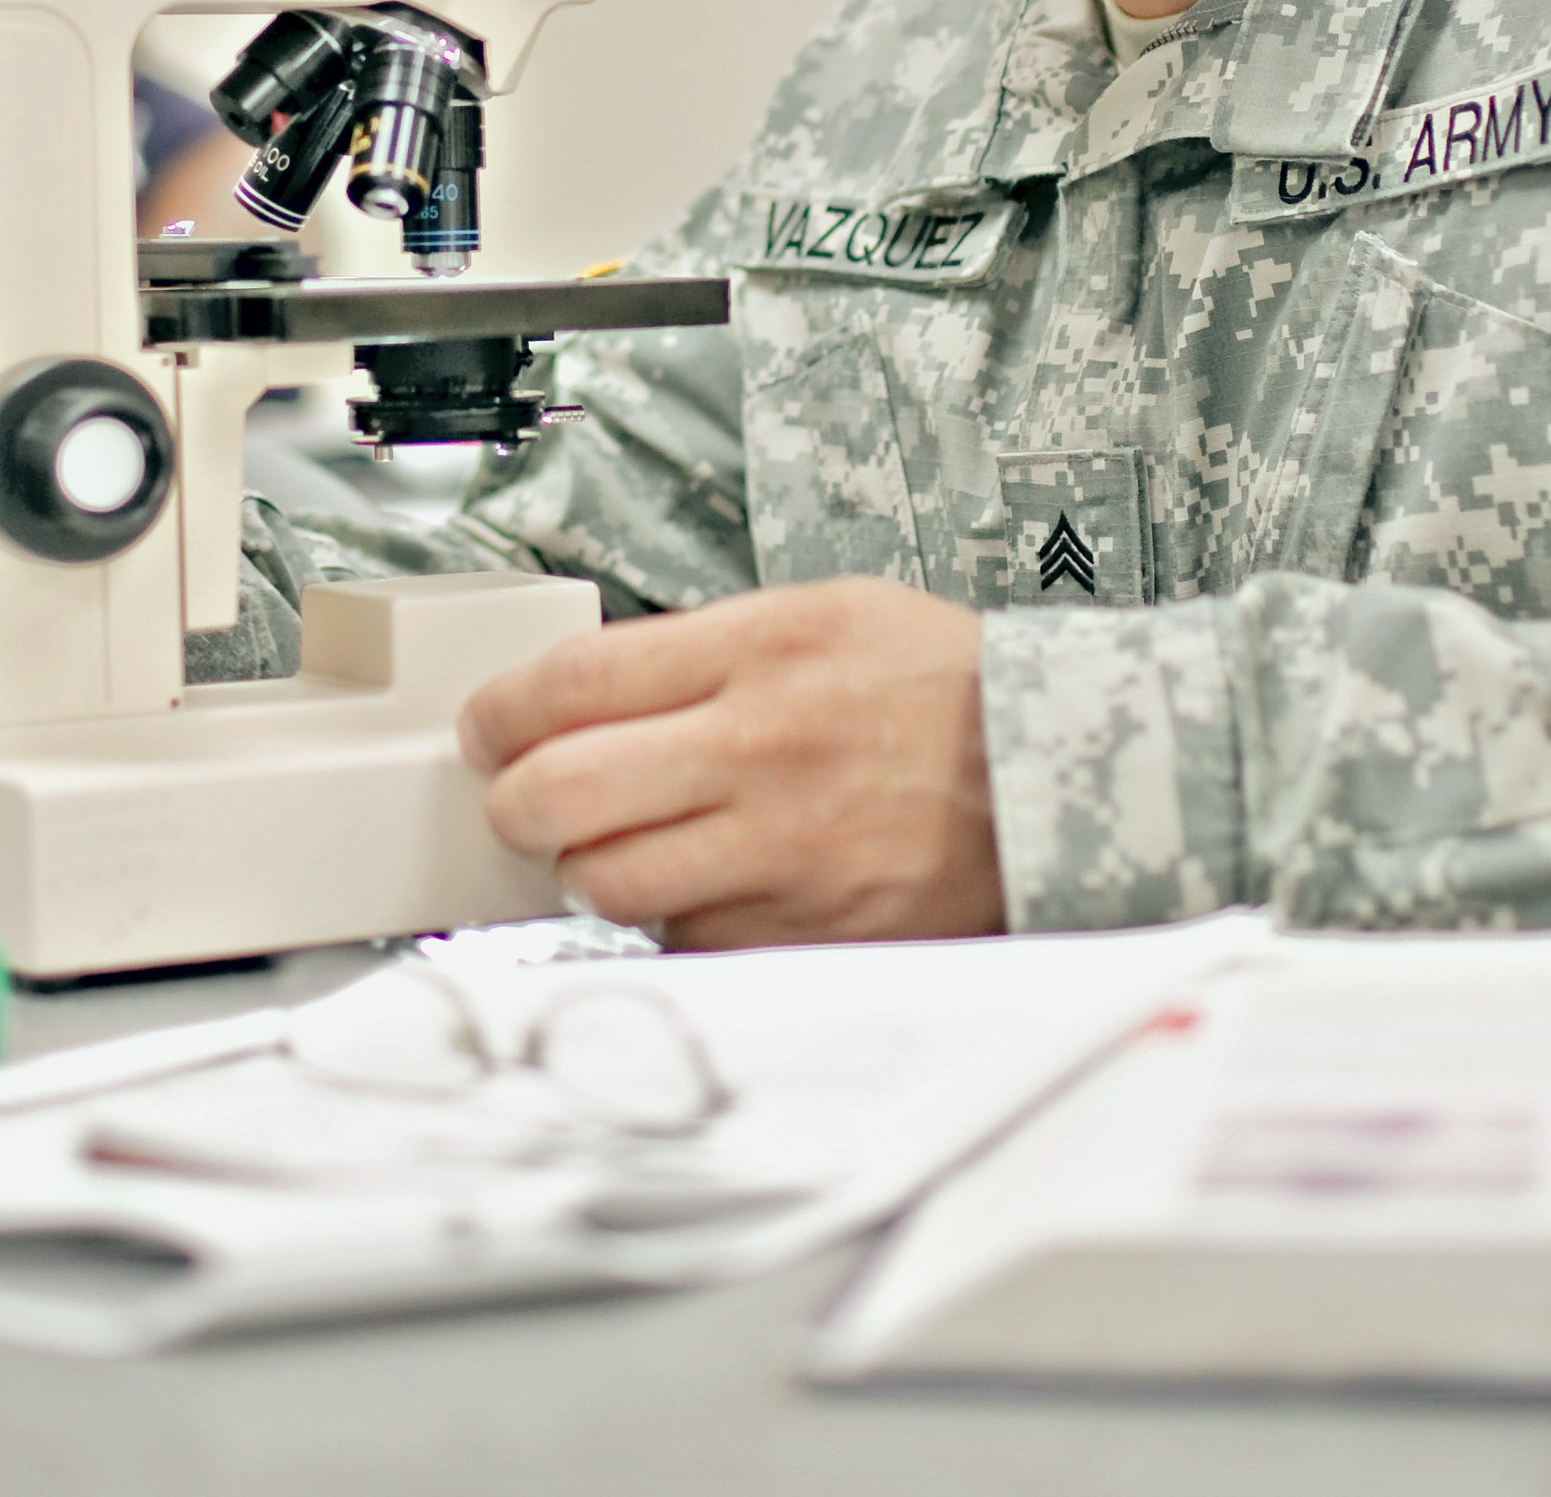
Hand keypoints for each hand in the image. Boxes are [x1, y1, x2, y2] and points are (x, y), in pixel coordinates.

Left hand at [456, 578, 1004, 948]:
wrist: (1061, 769)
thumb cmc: (943, 687)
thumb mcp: (826, 613)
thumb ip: (702, 646)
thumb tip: (581, 691)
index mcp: (763, 650)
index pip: (572, 683)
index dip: (501, 712)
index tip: (489, 728)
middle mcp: (765, 749)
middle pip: (561, 791)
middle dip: (516, 801)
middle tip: (523, 798)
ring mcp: (786, 850)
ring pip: (609, 882)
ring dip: (592, 868)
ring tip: (620, 843)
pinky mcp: (810, 931)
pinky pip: (689, 938)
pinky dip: (680, 917)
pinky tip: (711, 881)